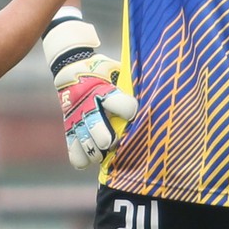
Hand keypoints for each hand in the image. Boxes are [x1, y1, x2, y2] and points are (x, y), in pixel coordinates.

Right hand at [42, 18, 136, 167]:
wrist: (71, 70)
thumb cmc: (104, 73)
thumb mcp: (117, 71)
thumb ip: (131, 82)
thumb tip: (159, 88)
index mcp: (103, 90)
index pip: (117, 103)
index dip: (127, 110)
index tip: (132, 114)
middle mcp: (88, 105)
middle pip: (96, 126)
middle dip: (105, 138)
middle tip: (111, 142)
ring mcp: (76, 118)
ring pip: (84, 142)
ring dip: (94, 151)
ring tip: (102, 151)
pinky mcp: (69, 129)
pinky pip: (73, 152)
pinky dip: (82, 159)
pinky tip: (91, 157)